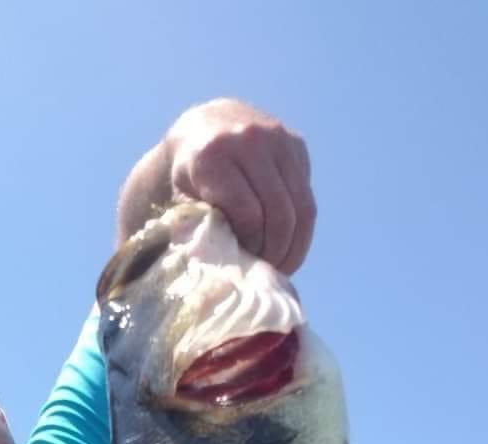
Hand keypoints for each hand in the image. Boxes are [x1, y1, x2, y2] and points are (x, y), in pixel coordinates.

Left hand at [166, 98, 315, 274]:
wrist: (203, 127)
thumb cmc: (186, 180)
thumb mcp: (180, 204)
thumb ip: (197, 232)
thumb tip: (225, 271)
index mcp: (212, 155)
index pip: (249, 215)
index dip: (250, 246)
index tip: (243, 263)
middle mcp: (249, 140)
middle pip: (280, 213)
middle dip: (276, 251)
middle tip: (267, 272)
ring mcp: (278, 138)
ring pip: (301, 207)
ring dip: (294, 245)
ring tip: (281, 266)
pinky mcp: (296, 144)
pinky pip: (307, 197)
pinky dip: (301, 228)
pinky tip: (287, 246)